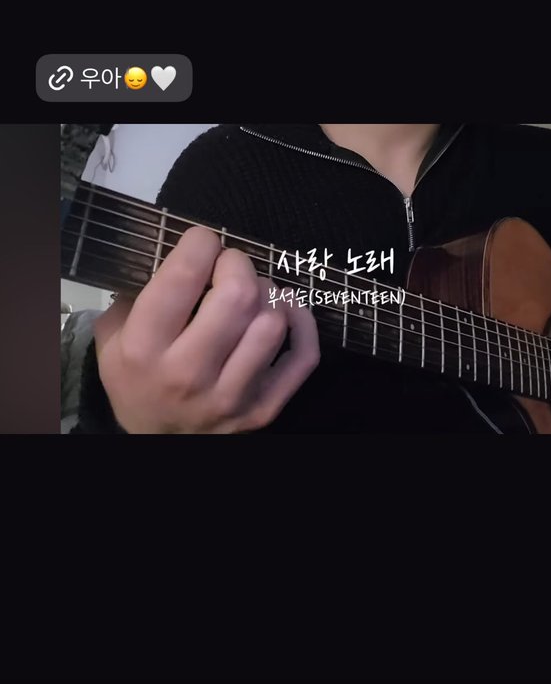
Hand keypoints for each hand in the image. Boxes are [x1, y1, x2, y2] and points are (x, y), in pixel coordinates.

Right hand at [95, 227, 319, 432]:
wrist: (158, 441)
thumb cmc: (137, 379)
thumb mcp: (114, 338)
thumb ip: (136, 293)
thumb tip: (177, 250)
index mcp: (145, 349)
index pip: (184, 277)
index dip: (201, 243)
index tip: (203, 242)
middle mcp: (188, 375)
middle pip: (237, 295)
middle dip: (237, 264)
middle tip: (230, 265)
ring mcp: (231, 397)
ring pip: (272, 323)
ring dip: (268, 293)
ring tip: (253, 291)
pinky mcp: (265, 410)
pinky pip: (303, 355)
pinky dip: (301, 320)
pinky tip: (284, 307)